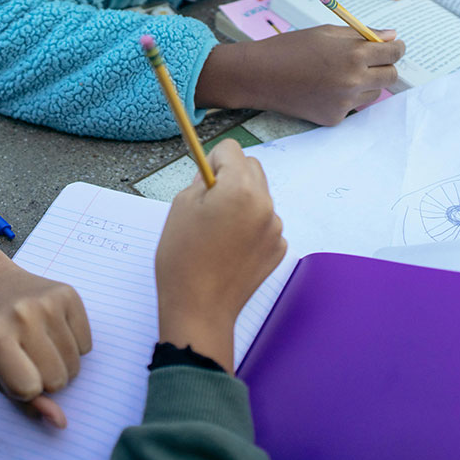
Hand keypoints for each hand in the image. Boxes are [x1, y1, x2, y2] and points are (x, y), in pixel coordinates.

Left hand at [0, 223, 91, 427]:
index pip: (29, 388)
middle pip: (58, 379)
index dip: (24, 387)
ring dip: (61, 363)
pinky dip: (74, 346)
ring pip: (75, 364)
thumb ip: (26, 403)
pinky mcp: (69, 293)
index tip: (12, 369)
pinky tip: (54, 329)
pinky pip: (87, 344)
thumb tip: (61, 422)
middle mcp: (23, 316)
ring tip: (40, 343)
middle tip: (28, 356)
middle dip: (46, 377)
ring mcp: (48, 302)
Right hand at [155, 140, 286, 372]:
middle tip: (208, 201)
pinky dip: (249, 227)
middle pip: (252, 168)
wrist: (200, 309)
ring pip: (259, 196)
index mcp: (239, 189)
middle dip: (231, 176)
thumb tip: (212, 172)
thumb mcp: (180, 207)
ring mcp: (275, 228)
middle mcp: (265, 204)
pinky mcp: (278, 248)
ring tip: (217, 231)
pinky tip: (230, 248)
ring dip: (241, 202)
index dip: (211, 160)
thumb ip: (200, 180)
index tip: (202, 178)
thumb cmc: (183, 259)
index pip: (231, 150)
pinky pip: (265, 223)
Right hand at [195, 26, 404, 125]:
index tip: (391, 48)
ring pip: (372, 94)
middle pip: (391, 77)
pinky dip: (343, 100)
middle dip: (384, 67)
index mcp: (355, 55)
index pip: (395, 53)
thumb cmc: (290, 49)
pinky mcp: (332, 118)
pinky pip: (350, 108)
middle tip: (368, 63)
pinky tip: (322, 91)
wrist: (260, 76)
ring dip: (364, 85)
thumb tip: (390, 37)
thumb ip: (362, 37)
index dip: (394, 48)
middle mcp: (354, 81)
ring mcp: (344, 103)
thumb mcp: (327, 33)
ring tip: (337, 77)